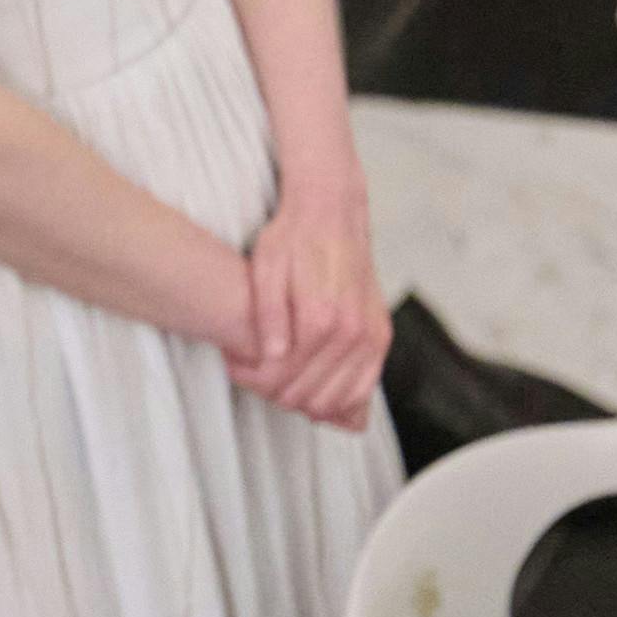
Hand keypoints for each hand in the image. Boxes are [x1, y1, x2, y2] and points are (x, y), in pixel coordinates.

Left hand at [231, 177, 390, 427]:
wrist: (332, 214)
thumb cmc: (294, 239)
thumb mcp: (266, 269)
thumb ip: (268, 315)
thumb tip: (273, 356)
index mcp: (322, 317)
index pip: (284, 377)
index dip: (253, 381)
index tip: (235, 367)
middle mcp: (354, 331)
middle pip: (310, 396)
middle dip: (275, 393)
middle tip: (253, 375)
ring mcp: (373, 336)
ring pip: (338, 401)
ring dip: (305, 402)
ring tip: (279, 381)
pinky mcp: (381, 336)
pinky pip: (363, 390)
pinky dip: (338, 402)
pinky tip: (314, 389)